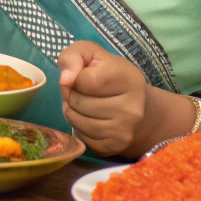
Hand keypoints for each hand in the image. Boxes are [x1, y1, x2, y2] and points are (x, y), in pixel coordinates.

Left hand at [57, 41, 149, 156]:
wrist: (136, 104)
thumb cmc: (108, 73)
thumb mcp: (91, 54)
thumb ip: (73, 56)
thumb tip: (65, 79)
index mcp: (129, 78)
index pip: (85, 80)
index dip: (76, 77)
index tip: (85, 75)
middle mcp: (132, 108)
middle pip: (77, 101)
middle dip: (72, 94)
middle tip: (84, 91)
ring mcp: (125, 130)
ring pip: (76, 120)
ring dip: (72, 109)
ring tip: (85, 102)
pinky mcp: (115, 146)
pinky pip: (81, 135)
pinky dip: (78, 125)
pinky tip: (90, 118)